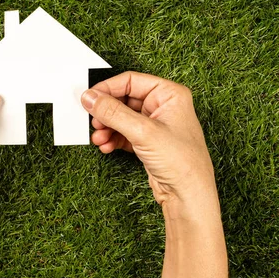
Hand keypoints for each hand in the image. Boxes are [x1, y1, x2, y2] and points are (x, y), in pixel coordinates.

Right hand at [80, 71, 214, 206]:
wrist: (188, 196)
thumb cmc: (182, 162)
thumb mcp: (143, 132)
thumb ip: (113, 112)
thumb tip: (91, 98)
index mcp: (169, 94)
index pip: (131, 81)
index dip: (108, 89)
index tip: (90, 98)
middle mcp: (162, 107)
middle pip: (123, 100)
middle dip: (106, 113)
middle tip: (93, 121)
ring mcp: (154, 125)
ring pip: (120, 118)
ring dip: (106, 128)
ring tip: (99, 138)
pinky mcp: (147, 141)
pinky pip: (122, 133)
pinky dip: (112, 139)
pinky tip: (106, 146)